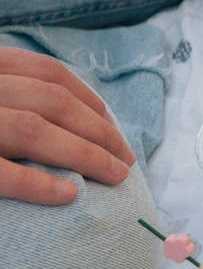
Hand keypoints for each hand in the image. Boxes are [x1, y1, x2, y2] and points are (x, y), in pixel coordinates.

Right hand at [0, 48, 135, 204]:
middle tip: (125, 159)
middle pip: (52, 101)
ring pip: (34, 130)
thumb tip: (76, 119)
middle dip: (99, 131)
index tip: (113, 126)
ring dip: (84, 155)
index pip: (48, 72)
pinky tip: (69, 195)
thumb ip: (18, 94)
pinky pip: (1, 174)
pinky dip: (37, 184)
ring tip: (114, 176)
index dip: (89, 100)